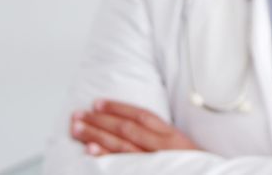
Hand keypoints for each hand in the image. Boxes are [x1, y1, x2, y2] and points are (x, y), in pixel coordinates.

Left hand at [70, 99, 199, 155]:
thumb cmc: (194, 167)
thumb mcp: (184, 148)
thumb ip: (162, 138)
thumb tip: (135, 128)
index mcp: (172, 135)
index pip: (141, 115)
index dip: (118, 107)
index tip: (97, 103)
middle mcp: (163, 146)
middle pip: (126, 128)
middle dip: (100, 120)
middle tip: (77, 115)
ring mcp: (155, 161)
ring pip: (121, 144)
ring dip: (96, 135)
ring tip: (76, 128)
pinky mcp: (149, 172)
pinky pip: (123, 164)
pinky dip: (106, 156)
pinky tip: (90, 150)